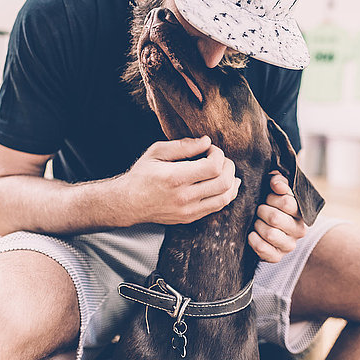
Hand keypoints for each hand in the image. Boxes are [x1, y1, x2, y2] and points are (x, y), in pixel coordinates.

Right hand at [122, 136, 240, 225]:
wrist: (128, 203)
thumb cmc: (141, 174)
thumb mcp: (157, 152)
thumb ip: (183, 146)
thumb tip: (206, 141)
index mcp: (176, 178)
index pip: (213, 167)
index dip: (218, 154)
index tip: (210, 149)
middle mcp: (184, 197)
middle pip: (224, 182)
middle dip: (228, 166)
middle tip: (220, 158)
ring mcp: (188, 211)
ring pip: (225, 197)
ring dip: (231, 181)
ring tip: (225, 170)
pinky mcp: (190, 218)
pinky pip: (217, 207)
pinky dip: (226, 194)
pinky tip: (225, 184)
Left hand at [248, 170, 304, 262]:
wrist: (263, 226)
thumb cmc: (270, 205)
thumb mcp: (275, 189)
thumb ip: (278, 181)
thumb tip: (276, 184)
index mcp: (301, 213)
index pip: (287, 202)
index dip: (271, 198)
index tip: (267, 197)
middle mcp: (299, 230)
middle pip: (275, 218)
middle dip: (261, 211)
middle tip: (259, 210)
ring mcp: (289, 245)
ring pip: (269, 233)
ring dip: (257, 225)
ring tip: (257, 222)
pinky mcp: (277, 257)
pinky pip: (262, 248)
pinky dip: (253, 239)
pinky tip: (252, 234)